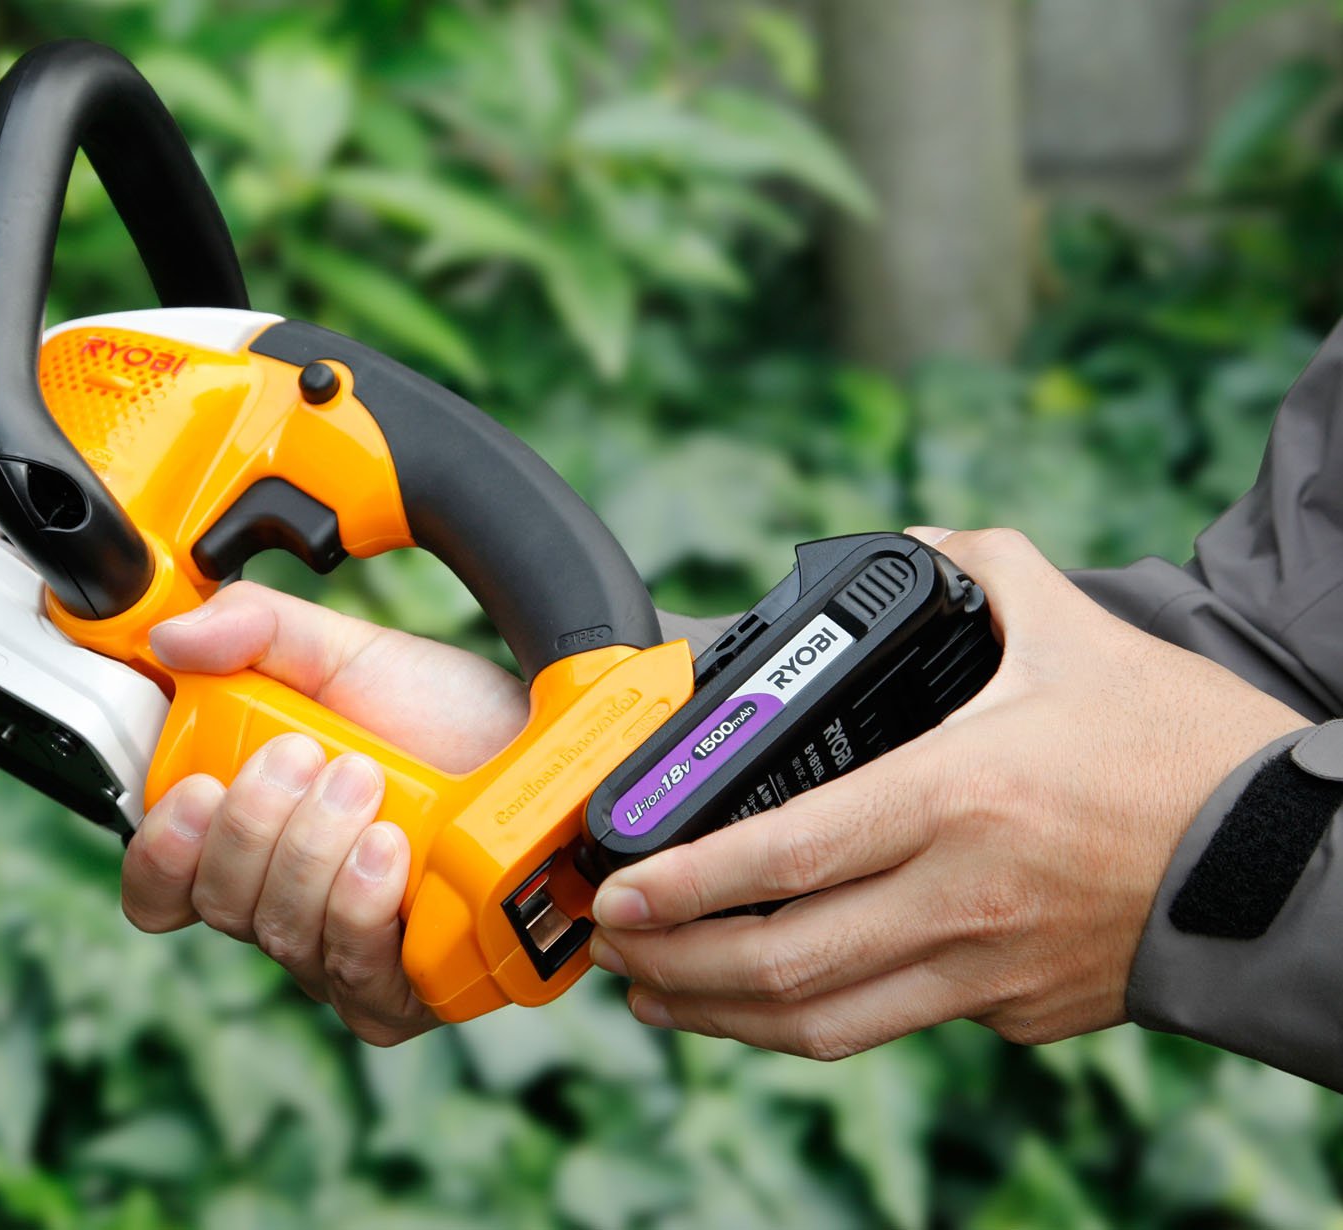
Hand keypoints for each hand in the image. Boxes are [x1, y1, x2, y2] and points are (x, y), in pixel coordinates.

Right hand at [120, 581, 527, 1043]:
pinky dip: (363, 907)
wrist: (545, 749)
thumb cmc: (444, 714)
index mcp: (250, 836)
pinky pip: (356, 978)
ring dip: (315, 853)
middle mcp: (285, 904)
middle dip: (257, 824)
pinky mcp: (405, 991)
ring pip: (284, 937)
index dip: (162, 851)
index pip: (161, 886)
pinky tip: (392, 853)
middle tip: (312, 754)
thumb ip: (256, 629)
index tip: (196, 787)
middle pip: (220, 905)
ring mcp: (343, 954)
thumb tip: (173, 637)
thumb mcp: (346, 653)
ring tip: (367, 782)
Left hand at [589, 527, 1308, 1058]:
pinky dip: (807, 1024)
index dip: (683, 882)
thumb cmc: (1180, 747)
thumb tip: (915, 538)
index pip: (784, 855)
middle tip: (609, 944)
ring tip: (655, 991)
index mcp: (958, 796)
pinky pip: (888, 1026)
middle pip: (781, 961)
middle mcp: (960, 897)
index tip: (615, 888)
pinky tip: (762, 1004)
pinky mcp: (1011, 1010)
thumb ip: (982, 563)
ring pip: (823, 1022)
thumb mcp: (1077, 630)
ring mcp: (985, 969)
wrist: (1289, 862)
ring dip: (722, 1015)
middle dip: (672, 961)